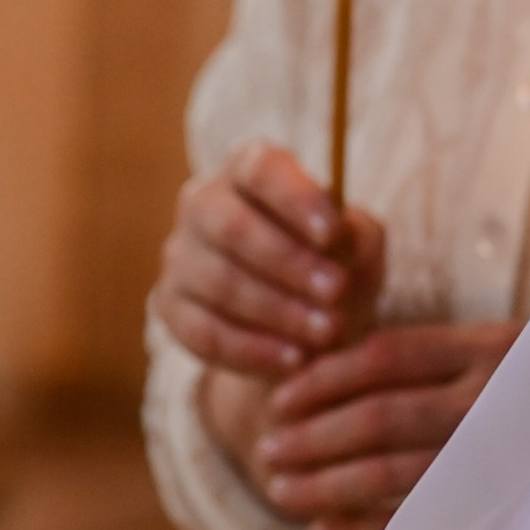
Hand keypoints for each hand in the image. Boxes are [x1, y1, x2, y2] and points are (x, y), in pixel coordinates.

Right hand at [153, 143, 381, 384]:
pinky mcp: (170, 304)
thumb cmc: (335, 267)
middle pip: (233, 227)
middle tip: (337, 291)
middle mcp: (203, 201)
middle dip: (289, 262)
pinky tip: (294, 360)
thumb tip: (343, 239)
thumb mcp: (359, 249)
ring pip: (220, 282)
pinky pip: (204, 331)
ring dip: (278, 310)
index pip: (262, 169)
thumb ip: (358, 237)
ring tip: (327, 331)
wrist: (303, 324)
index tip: (333, 233)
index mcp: (249, 168)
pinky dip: (253, 349)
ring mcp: (180, 253)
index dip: (296, 199)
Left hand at [253, 320, 519, 529]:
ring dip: (325, 485)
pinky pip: (417, 522)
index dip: (321, 380)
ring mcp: (495, 455)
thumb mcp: (490, 349)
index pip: (384, 358)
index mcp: (486, 347)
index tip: (278, 399)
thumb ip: (424, 357)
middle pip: (379, 418)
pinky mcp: (497, 505)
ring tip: (281, 490)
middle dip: (312, 438)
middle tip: (266, 450)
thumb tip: (320, 372)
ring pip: (392, 473)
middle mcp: (492, 399)